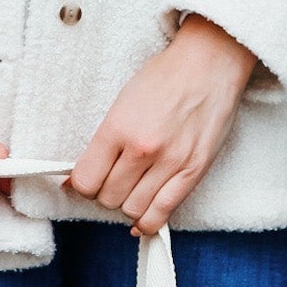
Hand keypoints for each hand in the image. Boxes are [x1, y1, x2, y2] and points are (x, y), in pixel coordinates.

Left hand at [68, 16, 257, 235]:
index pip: (86, 181)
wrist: (209, 63)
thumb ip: (101, 144)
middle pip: (108, 198)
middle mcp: (142, 148)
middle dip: (106, 194)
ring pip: (133, 210)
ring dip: (128, 205)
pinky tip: (142, 217)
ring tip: (133, 190)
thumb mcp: (123, 103)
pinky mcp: (193, 172)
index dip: (83, 185)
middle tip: (115, 181)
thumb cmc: (165, 79)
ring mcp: (170, 162)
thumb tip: (76, 181)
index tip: (90, 180)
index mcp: (118, 127)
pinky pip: (162, 214)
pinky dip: (148, 222)